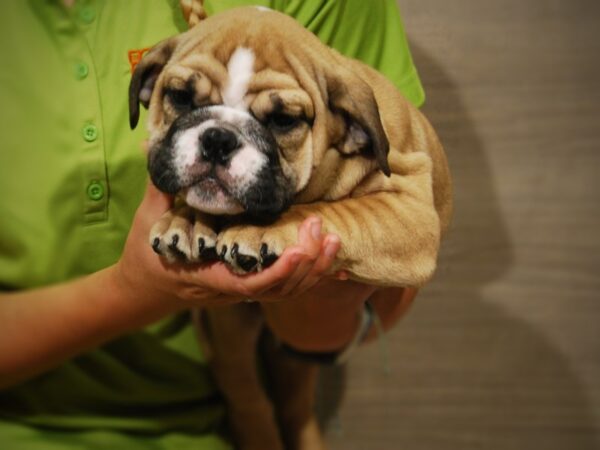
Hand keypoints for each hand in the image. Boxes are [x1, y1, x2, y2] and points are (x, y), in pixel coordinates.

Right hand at [113, 182, 341, 312]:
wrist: (146, 285)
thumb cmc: (146, 253)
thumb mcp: (148, 221)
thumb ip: (158, 188)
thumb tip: (151, 144)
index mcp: (205, 276)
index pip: (248, 283)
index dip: (278, 271)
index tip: (300, 249)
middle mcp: (228, 289)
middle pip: (277, 289)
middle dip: (305, 264)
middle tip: (322, 229)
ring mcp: (241, 290)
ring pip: (286, 291)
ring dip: (314, 270)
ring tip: (333, 239)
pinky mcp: (250, 284)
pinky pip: (285, 287)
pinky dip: (311, 276)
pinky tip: (331, 260)